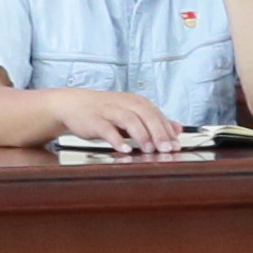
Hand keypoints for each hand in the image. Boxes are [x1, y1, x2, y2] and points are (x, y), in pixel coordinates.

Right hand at [54, 89, 188, 155]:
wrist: (74, 104)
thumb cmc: (105, 111)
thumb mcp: (132, 113)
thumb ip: (154, 121)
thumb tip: (178, 129)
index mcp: (136, 102)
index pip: (157, 115)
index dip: (168, 131)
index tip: (176, 146)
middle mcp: (124, 103)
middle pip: (146, 115)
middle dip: (158, 133)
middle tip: (166, 149)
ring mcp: (109, 111)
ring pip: (129, 119)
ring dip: (141, 135)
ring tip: (149, 150)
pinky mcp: (94, 120)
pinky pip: (107, 129)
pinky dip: (116, 139)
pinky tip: (124, 149)